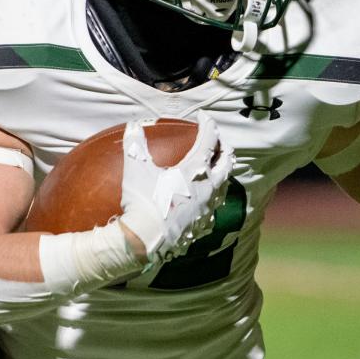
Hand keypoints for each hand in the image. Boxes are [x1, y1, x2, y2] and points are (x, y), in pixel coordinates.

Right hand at [119, 111, 232, 263]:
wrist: (145, 240)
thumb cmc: (142, 202)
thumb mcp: (136, 169)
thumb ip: (135, 144)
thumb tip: (132, 126)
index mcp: (195, 170)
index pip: (209, 140)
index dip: (208, 125)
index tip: (202, 117)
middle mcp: (208, 186)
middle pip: (226, 161)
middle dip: (223, 147)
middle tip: (215, 140)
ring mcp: (209, 207)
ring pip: (224, 183)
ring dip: (221, 171)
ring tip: (213, 166)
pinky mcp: (204, 223)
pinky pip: (214, 204)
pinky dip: (212, 194)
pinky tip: (202, 197)